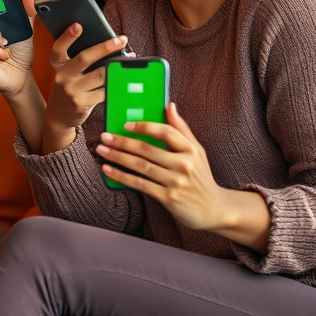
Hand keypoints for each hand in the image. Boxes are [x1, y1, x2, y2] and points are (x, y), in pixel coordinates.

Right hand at [46, 26, 128, 129]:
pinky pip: (105, 91)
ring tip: (128, 59)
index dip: (67, 36)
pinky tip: (125, 78)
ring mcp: (73, 91)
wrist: (59, 116)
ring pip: (100, 75)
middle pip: (84, 58)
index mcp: (58, 65)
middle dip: (105, 47)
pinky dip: (117, 83)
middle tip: (121, 40)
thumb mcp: (66, 73)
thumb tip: (108, 46)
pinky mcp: (84, 103)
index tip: (78, 25)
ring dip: (117, 67)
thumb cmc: (68, 88)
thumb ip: (80, 61)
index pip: (59, 48)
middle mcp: (63, 77)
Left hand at [96, 103, 232, 231]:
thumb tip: (169, 105)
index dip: (145, 127)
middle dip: (122, 142)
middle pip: (147, 149)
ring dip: (117, 157)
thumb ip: (182, 129)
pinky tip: (108, 170)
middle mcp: (184, 164)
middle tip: (104, 136)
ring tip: (101, 150)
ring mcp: (176, 182)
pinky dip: (122, 176)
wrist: (215, 210)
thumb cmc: (201, 177)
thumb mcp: (197, 151)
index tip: (126, 124)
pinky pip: (140, 184)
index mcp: (191, 150)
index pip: (166, 132)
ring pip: (141, 166)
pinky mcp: (168, 198)